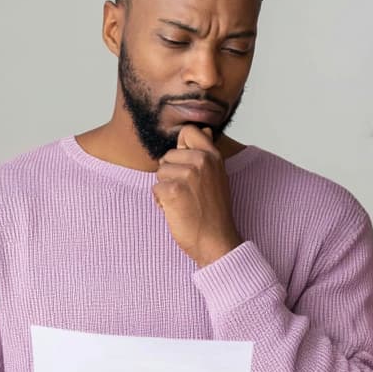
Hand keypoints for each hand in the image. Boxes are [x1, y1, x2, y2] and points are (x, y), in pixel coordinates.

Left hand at [153, 125, 242, 266]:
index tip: (188, 167)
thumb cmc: (214, 213)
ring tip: (183, 202)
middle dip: (171, 174)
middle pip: (168, 155)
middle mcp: (202, 161)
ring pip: (160, 172)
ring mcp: (188, 175)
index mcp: (214, 156)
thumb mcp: (217, 177)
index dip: (182, 148)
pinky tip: (176, 211)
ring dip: (166, 189)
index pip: (188, 132)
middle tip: (188, 193)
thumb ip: (207, 153)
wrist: (216, 242)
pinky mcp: (173, 190)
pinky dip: (161, 202)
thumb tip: (203, 129)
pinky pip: (155, 189)